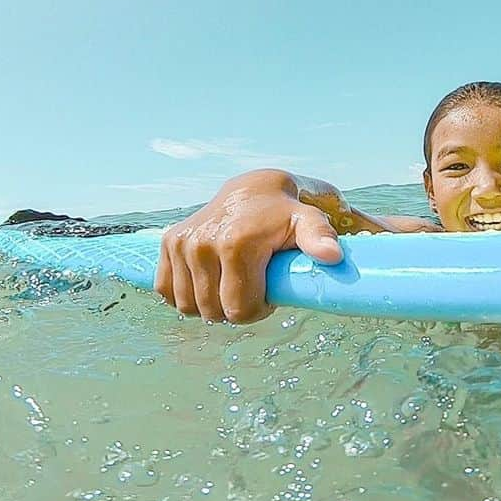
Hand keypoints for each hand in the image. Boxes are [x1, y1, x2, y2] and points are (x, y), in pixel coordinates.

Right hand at [155, 171, 344, 322]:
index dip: (258, 310)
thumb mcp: (308, 222)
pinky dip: (185, 294)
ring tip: (232, 282)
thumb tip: (333, 255)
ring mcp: (182, 243)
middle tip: (252, 286)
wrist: (253, 189)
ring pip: (189, 307)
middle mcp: (202, 243)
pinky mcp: (168, 243)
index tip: (269, 291)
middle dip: (236, 308)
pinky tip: (208, 280)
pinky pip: (167, 292)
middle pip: (214, 312)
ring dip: (211, 304)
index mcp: (236, 244)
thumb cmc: (286, 212)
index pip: (239, 310)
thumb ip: (320, 238)